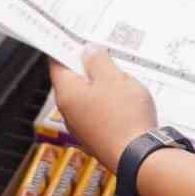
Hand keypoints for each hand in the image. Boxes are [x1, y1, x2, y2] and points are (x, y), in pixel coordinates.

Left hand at [48, 48, 157, 170]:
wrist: (138, 158)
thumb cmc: (124, 116)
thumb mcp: (113, 77)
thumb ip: (98, 61)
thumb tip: (89, 51)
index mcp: (67, 93)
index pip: (56, 64)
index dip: (66, 48)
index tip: (74, 38)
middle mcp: (69, 112)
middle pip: (73, 80)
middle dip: (88, 66)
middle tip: (106, 54)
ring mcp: (82, 127)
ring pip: (87, 97)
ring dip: (101, 85)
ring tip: (122, 77)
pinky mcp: (96, 137)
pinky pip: (98, 112)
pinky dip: (108, 103)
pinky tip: (126, 100)